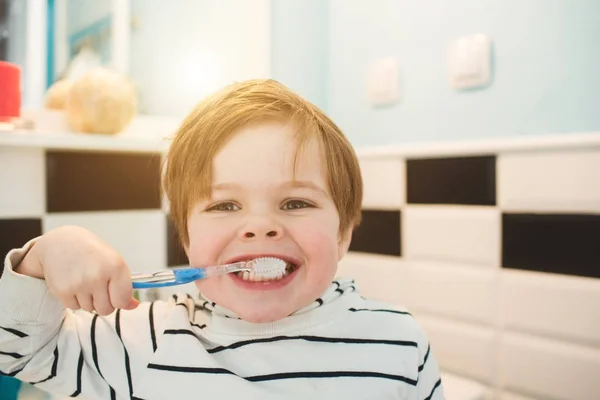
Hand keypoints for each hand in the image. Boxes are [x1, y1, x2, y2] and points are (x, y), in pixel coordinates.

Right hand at [16, 226, 138, 314]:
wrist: (60, 241)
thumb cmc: (91, 251)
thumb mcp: (113, 262)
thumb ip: (124, 285)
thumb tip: (134, 305)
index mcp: (115, 267)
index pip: (122, 300)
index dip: (120, 301)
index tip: (116, 294)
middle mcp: (98, 277)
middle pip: (106, 310)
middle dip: (104, 302)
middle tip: (98, 286)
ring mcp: (79, 285)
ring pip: (90, 309)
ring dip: (88, 300)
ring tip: (84, 281)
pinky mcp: (62, 291)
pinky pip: (74, 307)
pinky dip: (75, 299)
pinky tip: (73, 283)